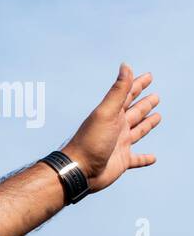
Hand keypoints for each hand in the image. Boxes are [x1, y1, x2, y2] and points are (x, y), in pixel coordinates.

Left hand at [62, 64, 159, 192]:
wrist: (78, 170)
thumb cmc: (91, 141)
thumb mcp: (106, 113)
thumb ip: (118, 91)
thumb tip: (126, 65)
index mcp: (112, 114)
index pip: (127, 95)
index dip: (137, 85)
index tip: (149, 76)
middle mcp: (116, 128)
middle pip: (134, 112)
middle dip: (145, 103)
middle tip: (155, 96)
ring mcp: (119, 145)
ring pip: (138, 132)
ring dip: (147, 124)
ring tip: (157, 117)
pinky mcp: (122, 162)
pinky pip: (137, 159)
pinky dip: (145, 159)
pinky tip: (153, 158)